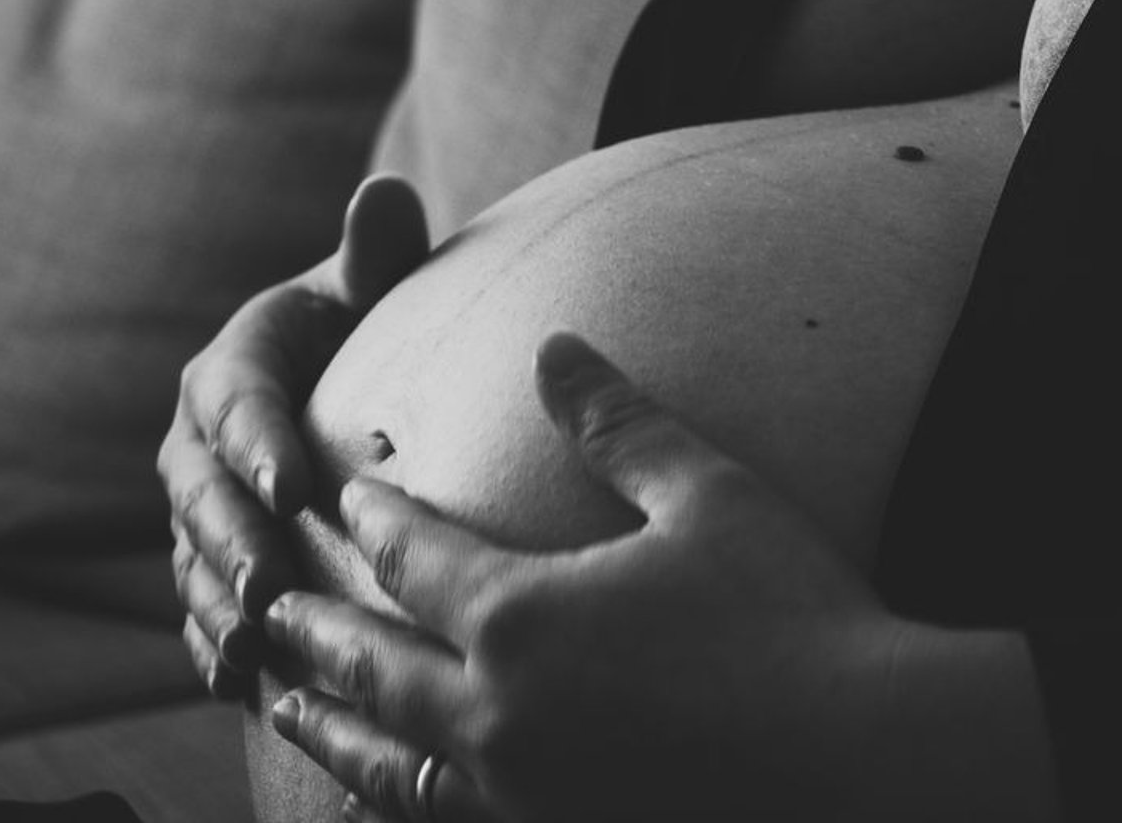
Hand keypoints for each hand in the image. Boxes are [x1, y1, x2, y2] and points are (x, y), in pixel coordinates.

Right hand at [160, 173, 428, 696]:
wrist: (344, 382)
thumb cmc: (365, 328)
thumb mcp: (369, 289)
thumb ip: (377, 250)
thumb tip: (386, 189)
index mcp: (231, 369)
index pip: (237, 405)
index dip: (258, 445)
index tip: (292, 485)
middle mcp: (198, 444)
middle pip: (204, 497)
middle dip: (233, 542)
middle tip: (272, 584)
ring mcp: (198, 509)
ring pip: (196, 562)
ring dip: (222, 605)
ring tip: (259, 645)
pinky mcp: (212, 562)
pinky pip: (202, 608)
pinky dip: (217, 645)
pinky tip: (244, 684)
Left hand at [262, 335, 1059, 821]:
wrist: (864, 759)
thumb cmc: (794, 616)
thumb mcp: (709, 495)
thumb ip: (618, 423)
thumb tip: (556, 346)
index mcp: (523, 617)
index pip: (414, 556)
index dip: (373, 517)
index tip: (341, 490)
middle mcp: (497, 713)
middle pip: (369, 663)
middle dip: (311, 625)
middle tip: (257, 601)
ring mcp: (520, 792)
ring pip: (385, 757)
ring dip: (324, 722)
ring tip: (283, 700)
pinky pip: (441, 817)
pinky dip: (394, 795)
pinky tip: (394, 787)